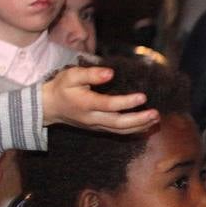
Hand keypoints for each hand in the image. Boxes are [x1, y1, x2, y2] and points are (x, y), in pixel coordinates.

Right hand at [42, 66, 158, 132]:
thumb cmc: (62, 87)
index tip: (143, 97)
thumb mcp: (71, 75)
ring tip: (156, 119)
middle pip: (118, 123)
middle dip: (138, 119)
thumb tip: (110, 73)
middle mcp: (92, 118)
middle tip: (155, 113)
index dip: (126, 102)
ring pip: (120, 130)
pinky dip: (134, 131)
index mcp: (85, 103)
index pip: (109, 105)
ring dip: (140, 126)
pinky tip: (146, 126)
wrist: (50, 107)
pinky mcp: (99, 128)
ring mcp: (96, 125)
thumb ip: (91, 74)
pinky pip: (118, 132)